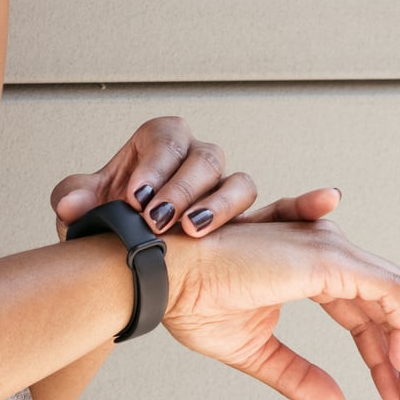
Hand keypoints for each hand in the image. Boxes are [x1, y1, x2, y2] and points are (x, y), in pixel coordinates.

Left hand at [49, 115, 342, 240]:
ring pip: (236, 185)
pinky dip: (304, 205)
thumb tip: (71, 202)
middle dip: (184, 190)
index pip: (166, 139)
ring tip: (193, 232)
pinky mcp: (245, 222)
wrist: (123, 260)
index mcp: (159, 142)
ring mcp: (222, 189)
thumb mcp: (84, 209)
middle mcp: (195, 158)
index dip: (155, 166)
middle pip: (206, 160)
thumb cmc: (107, 222)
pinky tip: (328, 201)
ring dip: (218, 210)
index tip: (136, 196)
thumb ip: (75, 199)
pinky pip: (281, 208)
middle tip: (161, 218)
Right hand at [156, 219, 399, 399]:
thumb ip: (303, 379)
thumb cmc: (195, 302)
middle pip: (398, 306)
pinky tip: (398, 369)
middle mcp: (331, 253)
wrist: (164, 278)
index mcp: (316, 271)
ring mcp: (333, 251)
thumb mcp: (259, 354)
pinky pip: (392, 294)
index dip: (389, 361)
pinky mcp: (330, 259)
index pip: (373, 316)